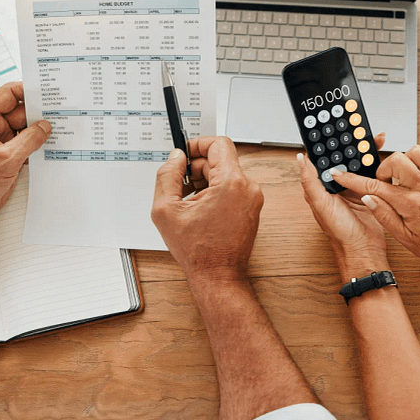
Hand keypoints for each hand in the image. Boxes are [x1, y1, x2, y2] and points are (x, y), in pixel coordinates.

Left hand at [0, 82, 51, 223]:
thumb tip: (45, 126)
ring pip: (27, 129)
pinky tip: (54, 146)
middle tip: (62, 114)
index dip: (28, 91)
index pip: (8, 94)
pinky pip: (28, 144)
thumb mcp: (4, 159)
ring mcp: (1, 141)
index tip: (49, 92)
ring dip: (41, 132)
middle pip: (21, 111)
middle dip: (40, 114)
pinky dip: (39, 146)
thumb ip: (28, 140)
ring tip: (62, 130)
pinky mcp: (9, 155)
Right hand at [151, 136, 263, 283]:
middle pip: (220, 160)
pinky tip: (199, 210)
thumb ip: (167, 175)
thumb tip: (175, 157)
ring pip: (225, 174)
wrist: (217, 275)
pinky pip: (232, 188)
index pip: (218, 144)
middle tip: (179, 184)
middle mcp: (248, 187)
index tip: (184, 154)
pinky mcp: (252, 208)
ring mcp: (253, 198)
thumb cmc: (198, 251)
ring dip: (204, 182)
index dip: (197, 144)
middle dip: (197, 168)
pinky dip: (214, 193)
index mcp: (231, 183)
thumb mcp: (166, 209)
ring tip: (187, 202)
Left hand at [298, 133, 389, 277]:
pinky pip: (372, 173)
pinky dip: (377, 163)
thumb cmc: (340, 232)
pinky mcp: (369, 192)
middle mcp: (337, 186)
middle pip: (343, 157)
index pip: (323, 159)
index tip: (333, 128)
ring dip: (365, 151)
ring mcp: (354, 188)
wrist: (364, 249)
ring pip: (358, 163)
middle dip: (351, 143)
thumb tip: (300, 159)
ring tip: (373, 138)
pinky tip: (380, 155)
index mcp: (322, 186)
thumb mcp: (321, 204)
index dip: (328, 143)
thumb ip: (310, 181)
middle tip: (359, 129)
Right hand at [330, 144, 419, 263]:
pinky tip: (415, 169)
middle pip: (395, 160)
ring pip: (413, 151)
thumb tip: (367, 198)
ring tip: (401, 175)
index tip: (339, 174)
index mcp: (409, 204)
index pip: (375, 186)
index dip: (353, 179)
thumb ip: (383, 215)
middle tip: (385, 181)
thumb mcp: (403, 237)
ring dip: (403, 159)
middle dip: (384, 168)